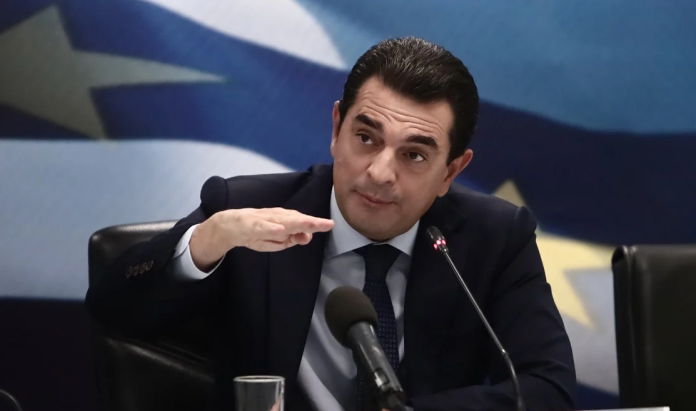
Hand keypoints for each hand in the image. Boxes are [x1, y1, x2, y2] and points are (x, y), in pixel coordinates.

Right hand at [190, 208, 333, 269]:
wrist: (229, 226)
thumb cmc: (256, 232)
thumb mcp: (276, 240)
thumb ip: (292, 239)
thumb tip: (308, 237)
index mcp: (284, 220)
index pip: (302, 221)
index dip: (317, 223)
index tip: (330, 225)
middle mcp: (276, 216)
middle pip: (296, 219)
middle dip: (310, 221)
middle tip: (327, 224)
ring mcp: (263, 219)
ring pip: (281, 220)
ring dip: (296, 222)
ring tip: (309, 224)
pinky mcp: (250, 223)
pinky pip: (261, 226)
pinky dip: (271, 228)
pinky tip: (279, 230)